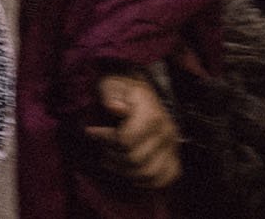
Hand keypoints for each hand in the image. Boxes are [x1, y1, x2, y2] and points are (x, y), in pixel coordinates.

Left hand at [86, 72, 179, 189]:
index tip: (90, 131)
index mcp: (152, 116)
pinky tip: (128, 170)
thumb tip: (115, 107)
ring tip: (110, 158)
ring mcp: (172, 148)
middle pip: (135, 160)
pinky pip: (163, 179)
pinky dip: (144, 180)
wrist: (139, 91)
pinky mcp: (174, 158)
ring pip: (148, 174)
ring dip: (125, 170)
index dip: (104, 138)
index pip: (126, 141)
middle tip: (101, 146)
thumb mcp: (111, 83)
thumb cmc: (121, 88)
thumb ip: (111, 94)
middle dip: (112, 155)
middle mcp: (167, 133)